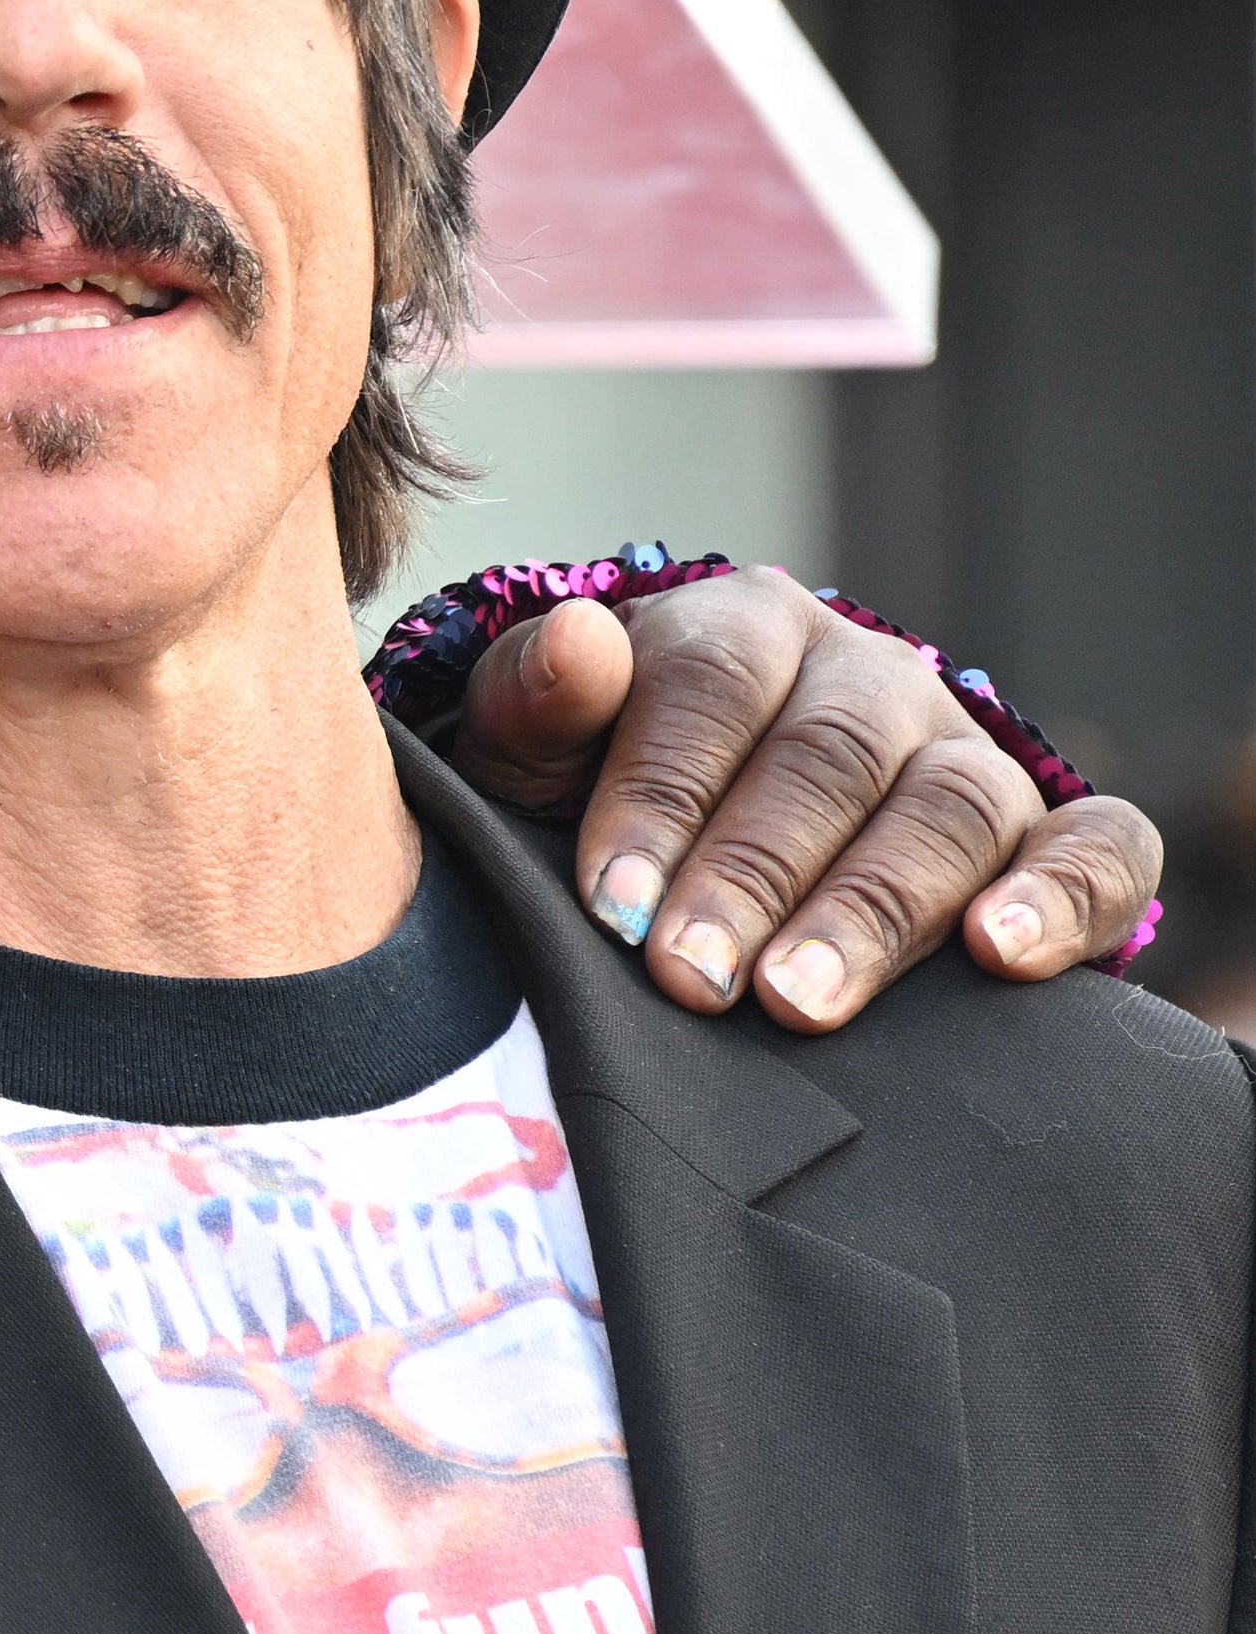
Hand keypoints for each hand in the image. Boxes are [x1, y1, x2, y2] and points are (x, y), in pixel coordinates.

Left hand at [444, 564, 1164, 1030]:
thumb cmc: (591, 803)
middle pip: (828, 757)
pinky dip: (1063, 894)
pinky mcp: (1051, 838)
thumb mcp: (534, 758)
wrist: (692, 867)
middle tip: (693, 978)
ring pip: (950, 806)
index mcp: (739, 631)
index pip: (710, 686)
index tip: (613, 910)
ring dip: (876, 908)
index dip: (661, 796)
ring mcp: (966, 753)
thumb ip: (536, 703)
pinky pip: (1100, 848)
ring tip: (801, 1002)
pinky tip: (1003, 953)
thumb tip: (580, 642)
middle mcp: (866, 678)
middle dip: (754, 874)